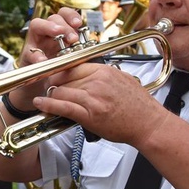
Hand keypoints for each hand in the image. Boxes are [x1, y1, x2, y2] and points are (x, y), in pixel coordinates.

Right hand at [9, 8, 83, 109]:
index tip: (79, 24)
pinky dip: (37, 55)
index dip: (71, 15)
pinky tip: (44, 60)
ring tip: (59, 36)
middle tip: (73, 38)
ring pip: (37, 25)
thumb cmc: (57, 70)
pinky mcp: (26, 56)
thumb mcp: (70, 58)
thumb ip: (77, 49)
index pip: (64, 14)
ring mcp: (35, 42)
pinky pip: (30, 51)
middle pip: (53, 17)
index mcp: (59, 31)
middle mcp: (46, 33)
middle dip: (64, 25)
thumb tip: (92, 44)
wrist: (41, 87)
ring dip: (50, 28)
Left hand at [31, 63, 168, 145]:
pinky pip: (63, 106)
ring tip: (45, 97)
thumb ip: (103, 75)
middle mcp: (97, 81)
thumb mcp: (121, 79)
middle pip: (64, 77)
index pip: (73, 65)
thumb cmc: (138, 105)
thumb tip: (87, 72)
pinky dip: (48, 104)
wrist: (148, 124)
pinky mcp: (89, 114)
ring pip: (61, 91)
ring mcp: (92, 98)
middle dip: (54, 83)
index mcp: (104, 71)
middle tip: (48, 86)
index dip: (60, 70)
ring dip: (50, 94)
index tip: (55, 74)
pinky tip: (41, 103)